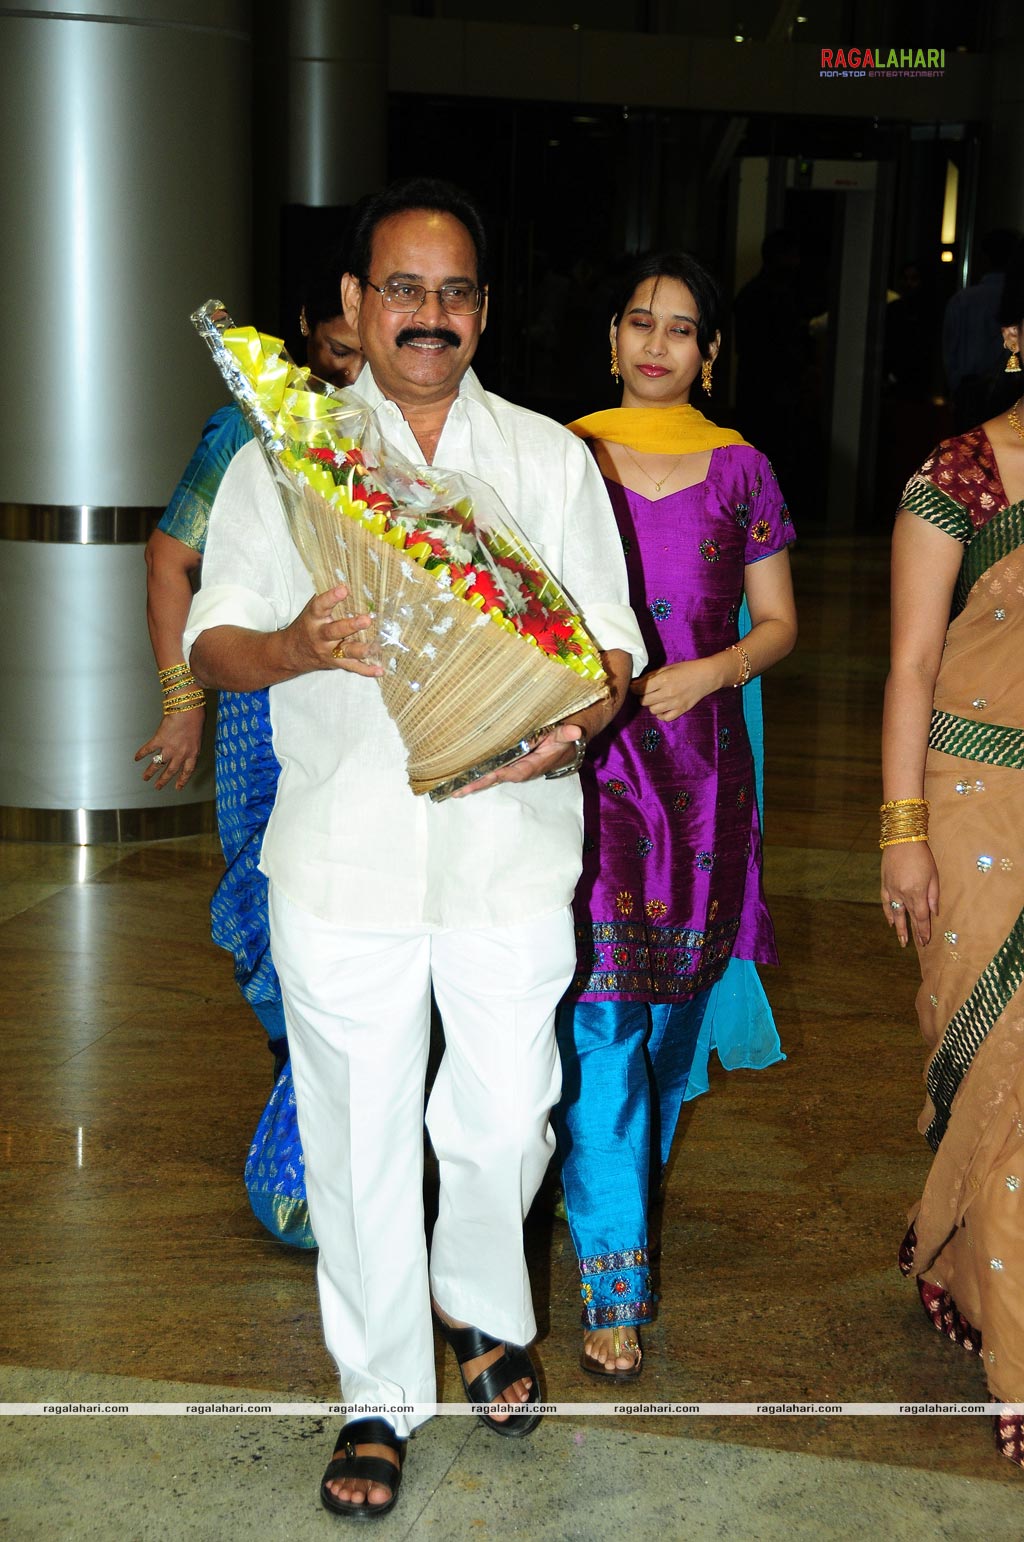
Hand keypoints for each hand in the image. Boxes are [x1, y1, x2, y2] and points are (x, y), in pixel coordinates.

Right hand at [135, 707, 204, 791]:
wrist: (188, 708)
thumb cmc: (196, 717)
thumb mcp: (198, 735)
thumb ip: (191, 744)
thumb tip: (187, 747)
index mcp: (193, 753)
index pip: (187, 771)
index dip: (182, 780)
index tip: (177, 787)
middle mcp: (181, 754)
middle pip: (171, 771)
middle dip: (163, 780)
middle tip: (158, 786)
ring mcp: (169, 748)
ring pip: (158, 764)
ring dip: (150, 772)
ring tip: (145, 778)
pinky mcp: (159, 740)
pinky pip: (148, 749)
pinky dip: (141, 754)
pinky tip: (136, 758)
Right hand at [278, 584, 383, 677]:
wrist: (292, 653)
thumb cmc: (308, 625)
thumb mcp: (312, 611)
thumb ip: (328, 601)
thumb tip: (351, 582)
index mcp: (314, 618)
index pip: (320, 606)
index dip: (331, 598)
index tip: (343, 589)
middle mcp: (320, 636)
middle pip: (334, 632)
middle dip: (350, 626)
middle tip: (366, 620)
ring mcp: (328, 652)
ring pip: (345, 652)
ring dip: (361, 650)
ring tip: (375, 646)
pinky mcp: (336, 664)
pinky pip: (352, 668)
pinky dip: (366, 670)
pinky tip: (380, 670)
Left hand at [450, 723, 585, 797]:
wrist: (566, 743)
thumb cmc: (564, 737)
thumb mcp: (566, 734)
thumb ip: (567, 733)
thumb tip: (575, 731)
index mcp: (534, 764)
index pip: (517, 771)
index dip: (503, 773)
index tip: (490, 775)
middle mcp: (521, 769)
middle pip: (497, 778)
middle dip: (479, 784)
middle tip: (458, 791)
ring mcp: (513, 767)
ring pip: (491, 777)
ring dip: (473, 783)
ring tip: (453, 790)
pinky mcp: (508, 763)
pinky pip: (491, 770)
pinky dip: (476, 775)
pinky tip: (461, 779)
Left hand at [630, 658, 718, 720]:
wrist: (707, 676)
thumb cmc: (686, 669)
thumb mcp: (667, 668)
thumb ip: (651, 676)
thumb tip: (635, 683)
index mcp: (663, 679)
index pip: (640, 689)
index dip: (634, 688)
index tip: (634, 686)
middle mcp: (668, 693)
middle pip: (644, 701)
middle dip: (642, 696)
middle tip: (645, 692)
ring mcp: (675, 703)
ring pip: (653, 710)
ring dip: (651, 705)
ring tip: (656, 699)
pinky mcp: (681, 710)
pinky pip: (665, 718)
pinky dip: (661, 714)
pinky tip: (663, 708)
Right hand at [881, 841, 939, 947]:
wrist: (902, 839)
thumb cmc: (922, 855)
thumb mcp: (934, 875)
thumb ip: (934, 895)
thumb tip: (934, 912)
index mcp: (917, 892)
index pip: (921, 916)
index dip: (924, 930)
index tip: (926, 940)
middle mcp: (903, 894)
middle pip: (909, 917)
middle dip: (914, 932)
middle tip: (918, 945)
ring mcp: (892, 890)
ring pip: (896, 913)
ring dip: (900, 928)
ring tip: (902, 940)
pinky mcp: (885, 884)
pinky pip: (886, 903)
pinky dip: (888, 913)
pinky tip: (890, 921)